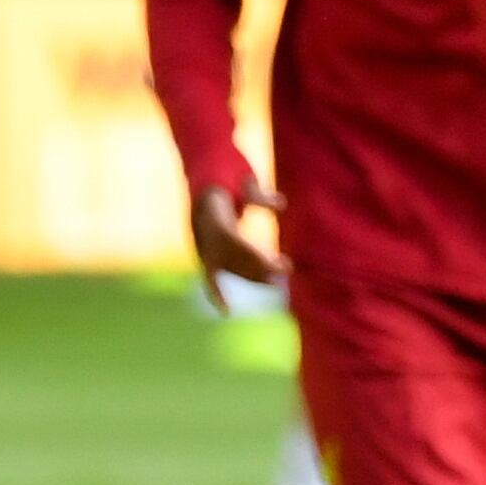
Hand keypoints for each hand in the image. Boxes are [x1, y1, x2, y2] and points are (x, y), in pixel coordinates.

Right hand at [189, 181, 287, 307]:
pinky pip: (209, 276)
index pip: (232, 241)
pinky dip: (216, 293)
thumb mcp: (242, 177)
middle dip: (258, 267)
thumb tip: (281, 205)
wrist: (201, 175)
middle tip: (286, 270)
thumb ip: (256, 193)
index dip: (254, 256)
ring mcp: (200, 243)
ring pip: (225, 268)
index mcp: (208, 211)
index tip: (279, 264)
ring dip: (251, 276)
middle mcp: (200, 231)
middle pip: (230, 258)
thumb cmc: (225, 172)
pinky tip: (226, 312)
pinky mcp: (204, 252)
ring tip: (276, 283)